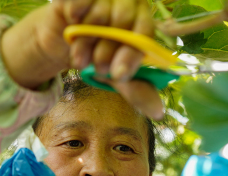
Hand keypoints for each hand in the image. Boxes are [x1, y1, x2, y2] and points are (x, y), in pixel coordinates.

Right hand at [0, 0, 163, 118]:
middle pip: (122, 22)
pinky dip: (77, 12)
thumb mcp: (117, 75)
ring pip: (99, 14)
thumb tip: (157, 112)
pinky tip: (75, 24)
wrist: (70, 44)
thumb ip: (136, 90)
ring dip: (87, 41)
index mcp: (142, 21)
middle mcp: (128, 4)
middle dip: (107, 51)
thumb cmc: (101, 56)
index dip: (131, 55)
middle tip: (99, 69)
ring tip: (80, 61)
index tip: (118, 76)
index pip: (144, 34)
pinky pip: (80, 0)